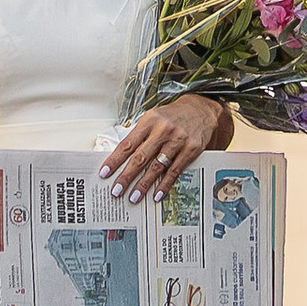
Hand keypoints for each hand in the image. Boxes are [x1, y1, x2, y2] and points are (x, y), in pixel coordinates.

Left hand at [103, 90, 226, 201]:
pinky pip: (175, 170)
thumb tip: (121, 155)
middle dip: (126, 175)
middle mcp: (163, 130)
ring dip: (144, 184)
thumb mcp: (154, 117)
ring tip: (134, 196)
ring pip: (157, 166)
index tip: (105, 172)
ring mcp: (178, 140)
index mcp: (149, 120)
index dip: (115, 159)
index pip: (128, 143)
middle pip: (141, 157)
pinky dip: (165, 184)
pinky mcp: (191, 149)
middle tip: (116, 190)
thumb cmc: (173, 115)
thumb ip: (140, 134)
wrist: (201, 108)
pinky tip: (157, 194)